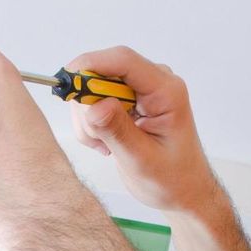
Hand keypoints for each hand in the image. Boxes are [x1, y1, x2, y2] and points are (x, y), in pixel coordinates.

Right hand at [65, 46, 220, 216]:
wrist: (183, 189)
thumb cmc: (172, 178)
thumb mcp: (142, 160)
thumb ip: (118, 131)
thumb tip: (94, 106)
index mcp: (166, 92)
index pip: (123, 61)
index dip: (91, 66)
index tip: (67, 86)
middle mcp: (154, 82)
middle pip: (103, 71)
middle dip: (87, 103)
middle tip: (95, 138)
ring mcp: (140, 89)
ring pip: (93, 86)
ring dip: (88, 117)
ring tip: (105, 145)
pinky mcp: (128, 98)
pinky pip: (95, 99)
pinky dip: (91, 122)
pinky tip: (106, 143)